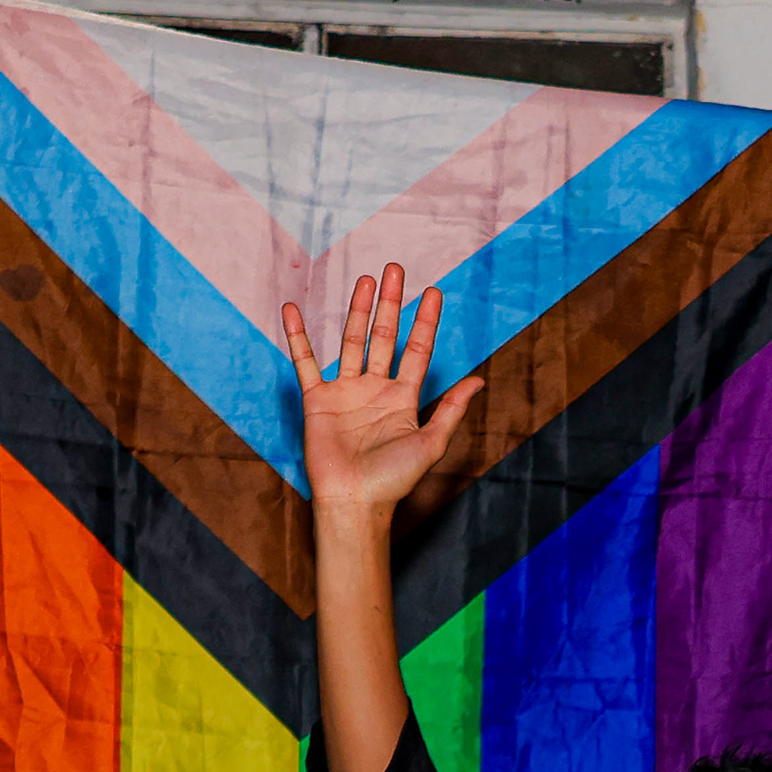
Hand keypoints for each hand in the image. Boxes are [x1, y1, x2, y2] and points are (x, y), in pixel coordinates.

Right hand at [280, 263, 485, 521]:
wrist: (354, 501)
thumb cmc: (394, 479)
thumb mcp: (431, 442)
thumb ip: (452, 410)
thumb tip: (479, 380)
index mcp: (404, 399)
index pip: (417, 350)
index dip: (425, 322)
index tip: (433, 292)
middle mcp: (376, 390)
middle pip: (383, 337)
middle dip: (390, 304)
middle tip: (395, 269)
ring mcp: (346, 393)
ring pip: (351, 342)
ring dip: (357, 310)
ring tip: (365, 279)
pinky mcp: (318, 400)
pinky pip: (305, 362)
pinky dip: (298, 336)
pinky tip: (293, 309)